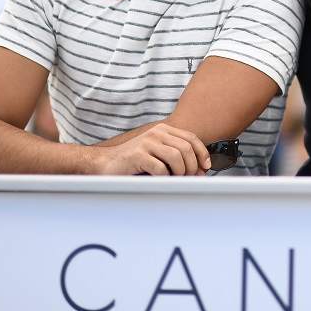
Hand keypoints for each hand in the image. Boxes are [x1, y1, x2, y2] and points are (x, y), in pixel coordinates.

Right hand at [92, 122, 210, 175]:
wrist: (105, 164)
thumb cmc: (134, 162)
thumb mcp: (159, 157)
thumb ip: (179, 160)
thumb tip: (200, 173)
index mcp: (163, 130)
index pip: (191, 138)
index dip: (202, 153)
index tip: (205, 167)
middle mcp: (156, 133)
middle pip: (186, 149)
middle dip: (191, 167)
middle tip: (186, 178)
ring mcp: (147, 142)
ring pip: (176, 158)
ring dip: (179, 173)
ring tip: (173, 179)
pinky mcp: (138, 155)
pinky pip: (161, 168)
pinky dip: (164, 178)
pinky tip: (160, 180)